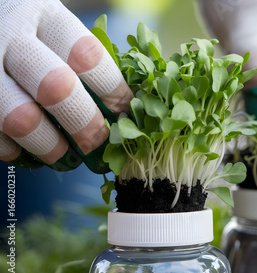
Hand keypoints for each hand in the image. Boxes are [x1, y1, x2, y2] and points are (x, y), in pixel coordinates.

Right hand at [0, 0, 132, 171]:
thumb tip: (126, 108)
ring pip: (19, 118)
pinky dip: (14, 150)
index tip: (124, 114)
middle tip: (96, 142)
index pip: (87, 57)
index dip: (112, 92)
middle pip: (56, 87)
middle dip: (84, 123)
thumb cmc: (30, 32)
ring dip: (49, 144)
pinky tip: (28, 148)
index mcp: (46, 17)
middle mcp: (12, 37)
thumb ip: (83, 60)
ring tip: (63, 154)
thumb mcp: (56, 29)